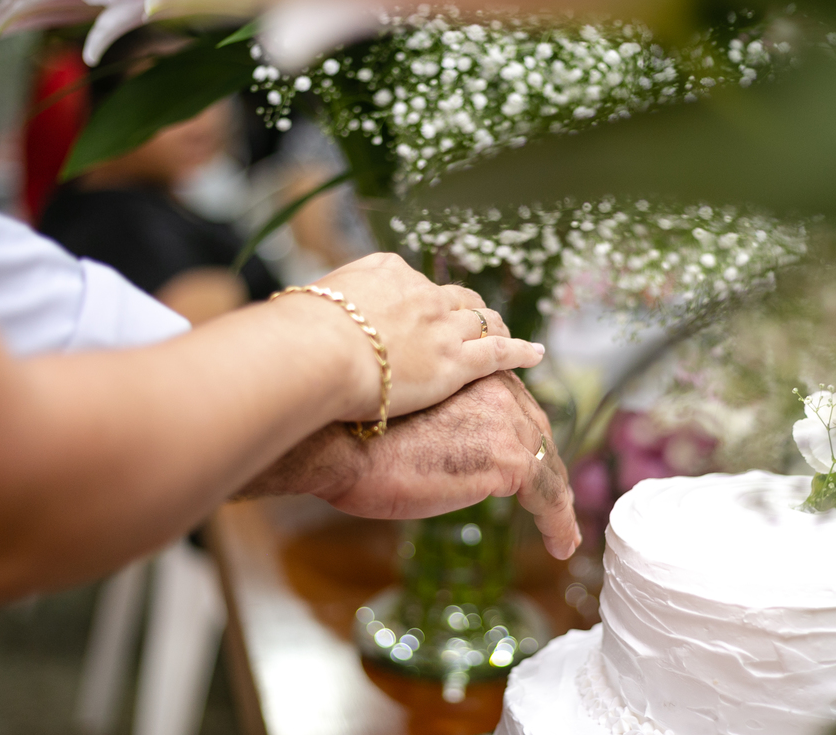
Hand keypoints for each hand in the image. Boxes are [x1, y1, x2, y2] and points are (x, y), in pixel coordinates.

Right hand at [244, 371, 581, 559]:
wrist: (340, 442)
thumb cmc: (354, 434)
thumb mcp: (409, 419)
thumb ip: (441, 429)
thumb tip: (448, 458)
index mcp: (473, 373)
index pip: (516, 409)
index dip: (528, 440)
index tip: (532, 464)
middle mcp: (498, 388)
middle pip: (538, 435)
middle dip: (549, 471)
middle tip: (557, 503)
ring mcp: (507, 421)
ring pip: (548, 465)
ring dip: (557, 502)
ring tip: (563, 533)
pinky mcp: (508, 458)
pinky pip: (547, 495)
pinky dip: (558, 523)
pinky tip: (561, 545)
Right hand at [305, 253, 545, 419]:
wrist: (317, 351)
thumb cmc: (301, 334)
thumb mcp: (311, 302)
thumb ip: (328, 303)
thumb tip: (316, 310)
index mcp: (387, 271)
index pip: (413, 283)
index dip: (423, 301)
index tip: (423, 312)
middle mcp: (421, 293)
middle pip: (456, 298)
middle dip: (467, 309)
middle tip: (474, 322)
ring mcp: (442, 327)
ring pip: (482, 321)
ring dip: (494, 327)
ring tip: (503, 335)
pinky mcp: (455, 362)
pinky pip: (500, 352)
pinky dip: (521, 351)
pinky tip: (535, 354)